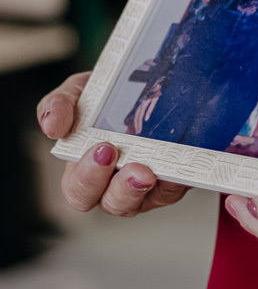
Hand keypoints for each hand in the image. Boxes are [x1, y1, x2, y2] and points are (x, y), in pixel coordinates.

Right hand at [38, 73, 187, 215]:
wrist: (150, 85)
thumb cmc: (106, 98)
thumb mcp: (78, 92)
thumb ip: (59, 105)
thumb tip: (50, 126)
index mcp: (86, 169)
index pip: (79, 190)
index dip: (88, 178)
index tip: (103, 150)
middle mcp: (114, 184)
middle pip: (111, 203)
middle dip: (116, 187)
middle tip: (124, 160)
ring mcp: (145, 187)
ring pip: (140, 203)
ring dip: (140, 189)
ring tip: (146, 172)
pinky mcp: (172, 184)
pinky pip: (174, 190)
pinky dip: (174, 181)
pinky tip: (175, 169)